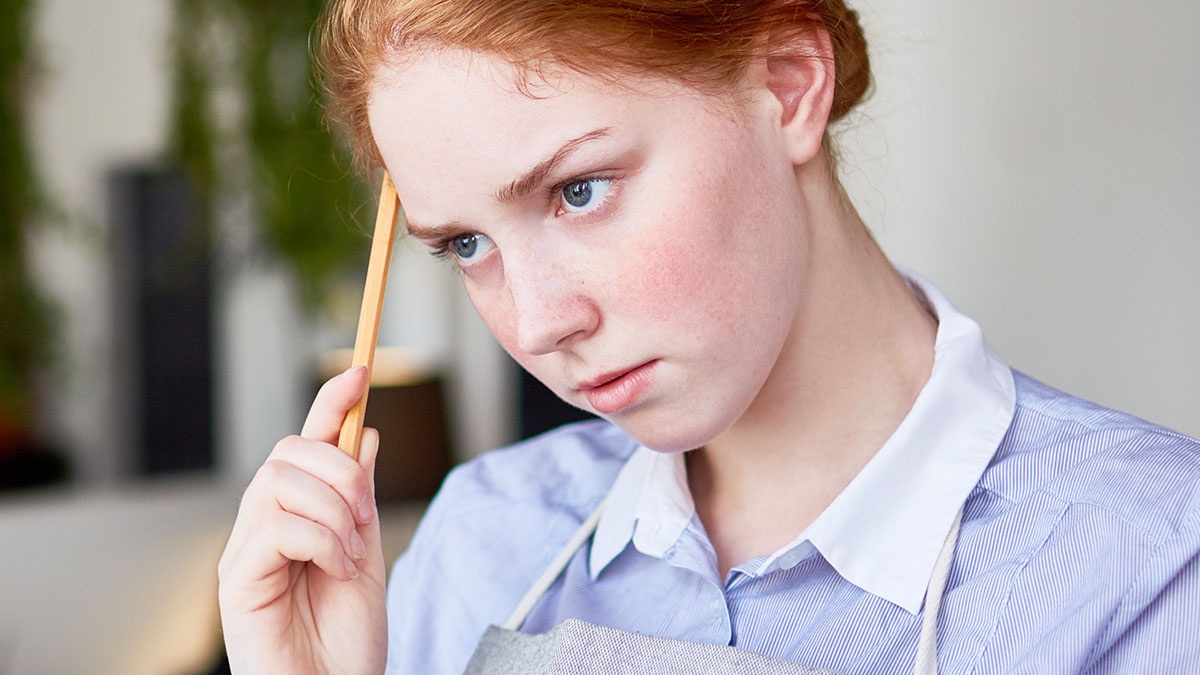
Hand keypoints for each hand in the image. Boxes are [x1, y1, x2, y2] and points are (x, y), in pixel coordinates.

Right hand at [218, 367, 386, 673]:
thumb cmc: (347, 638)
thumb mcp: (367, 552)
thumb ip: (361, 497)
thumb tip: (365, 432)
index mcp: (296, 514)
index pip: (306, 443)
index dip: (330, 402)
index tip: (360, 371)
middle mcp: (262, 525)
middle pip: (289, 451)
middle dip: (341, 472)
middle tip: (365, 520)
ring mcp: (245, 551)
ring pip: (281, 481)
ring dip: (335, 512)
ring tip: (351, 557)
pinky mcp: (236, 579)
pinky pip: (278, 525)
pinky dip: (322, 542)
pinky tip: (337, 571)